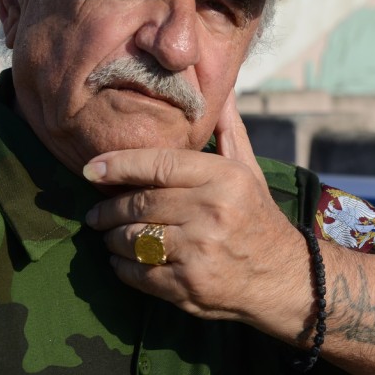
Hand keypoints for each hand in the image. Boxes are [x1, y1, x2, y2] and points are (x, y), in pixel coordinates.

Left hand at [83, 90, 312, 335]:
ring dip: (112, 238)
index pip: (159, 164)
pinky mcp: (189, 285)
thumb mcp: (248, 170)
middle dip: (108, 209)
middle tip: (95, 212)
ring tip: (109, 235)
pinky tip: (122, 259)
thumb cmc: (257, 216)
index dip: (119, 165)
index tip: (91, 169)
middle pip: (140, 203)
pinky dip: (121, 266)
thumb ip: (228, 130)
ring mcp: (199, 251)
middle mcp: (212, 212)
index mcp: (224, 178)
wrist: (284, 277)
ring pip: (133, 239)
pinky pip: (138, 272)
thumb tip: (222, 89)